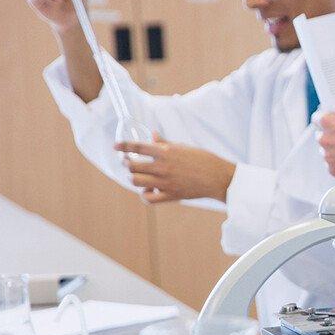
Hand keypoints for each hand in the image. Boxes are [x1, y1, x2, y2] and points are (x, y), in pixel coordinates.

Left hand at [117, 134, 235, 203]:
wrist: (218, 177)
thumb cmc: (204, 159)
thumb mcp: (184, 147)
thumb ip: (165, 142)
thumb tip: (152, 136)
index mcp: (166, 151)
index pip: (137, 147)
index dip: (123, 146)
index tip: (116, 146)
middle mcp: (163, 166)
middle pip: (132, 166)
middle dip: (128, 164)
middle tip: (130, 163)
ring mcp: (165, 182)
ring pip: (136, 181)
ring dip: (134, 178)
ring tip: (139, 176)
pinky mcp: (170, 195)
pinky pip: (148, 198)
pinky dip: (145, 195)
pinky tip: (149, 189)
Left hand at [316, 111, 334, 178]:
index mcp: (328, 121)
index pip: (317, 117)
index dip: (327, 120)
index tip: (334, 123)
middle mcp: (324, 138)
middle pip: (322, 136)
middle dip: (332, 137)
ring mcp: (327, 156)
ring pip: (328, 152)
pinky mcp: (333, 170)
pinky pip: (333, 165)